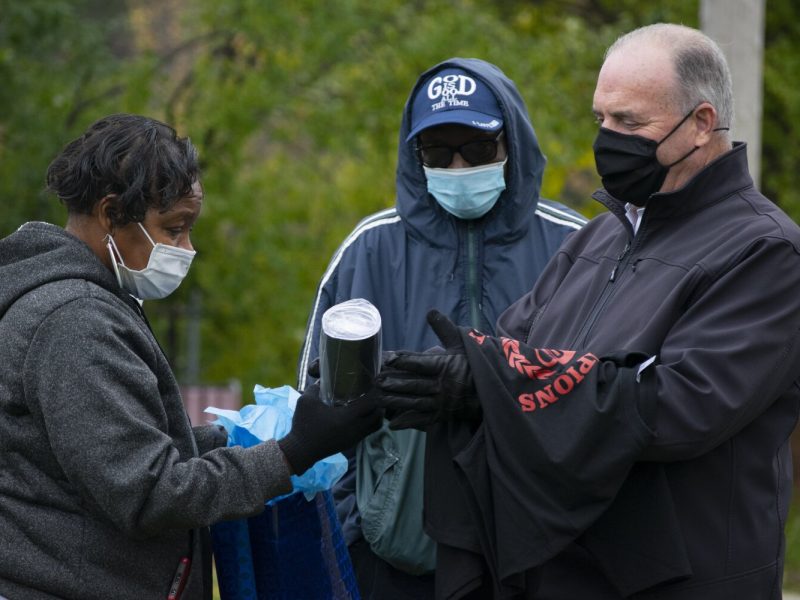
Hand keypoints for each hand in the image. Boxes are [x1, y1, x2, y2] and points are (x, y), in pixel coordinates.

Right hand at [277, 383, 382, 474]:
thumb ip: (314, 388)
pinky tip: (360, 415)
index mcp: (348, 416)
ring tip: (369, 404)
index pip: (372, 403)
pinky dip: (369, 423)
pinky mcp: (351, 444)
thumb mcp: (306, 401)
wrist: (301, 451)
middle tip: (373, 393)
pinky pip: (368, 431)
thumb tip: (320, 380)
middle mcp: (356, 428)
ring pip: (375, 425)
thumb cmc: (304, 425)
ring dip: (376, 414)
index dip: (375, 392)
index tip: (373, 384)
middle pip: (378, 415)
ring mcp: (355, 438)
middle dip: (379, 403)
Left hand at [375, 310, 479, 429]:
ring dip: (396, 401)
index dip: (404, 360)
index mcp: (446, 366)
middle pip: (414, 384)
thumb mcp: (462, 343)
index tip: (388, 358)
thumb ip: (444, 329)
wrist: (491, 390)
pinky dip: (408, 422)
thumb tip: (430, 312)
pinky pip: (423, 419)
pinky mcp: (442, 415)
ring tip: (378, 399)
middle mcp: (442, 385)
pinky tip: (392, 423)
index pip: (421, 363)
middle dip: (394, 383)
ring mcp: (442, 402)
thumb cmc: (473, 363)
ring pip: (415, 402)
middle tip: (375, 381)